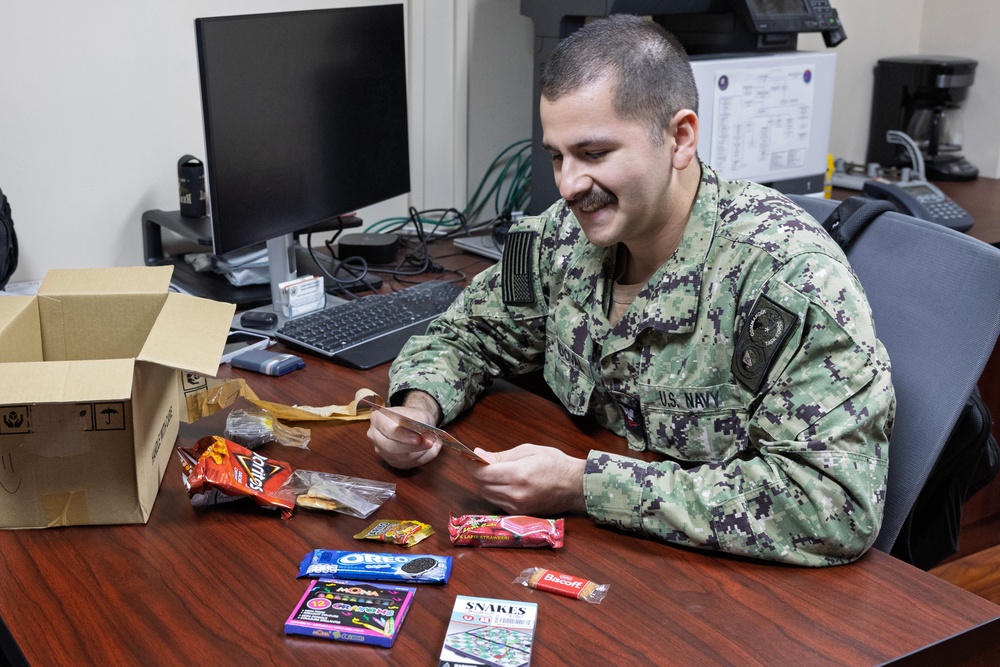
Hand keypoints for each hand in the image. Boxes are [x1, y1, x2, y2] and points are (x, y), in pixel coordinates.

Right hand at [366, 391, 442, 468]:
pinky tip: (430, 450)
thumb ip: (419, 422)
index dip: (403, 435)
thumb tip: (422, 434)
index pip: (388, 429)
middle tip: (429, 443)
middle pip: (391, 447)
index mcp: (378, 419)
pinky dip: (422, 458)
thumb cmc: (413, 416)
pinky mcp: (391, 461)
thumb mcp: (418, 412)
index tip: (417, 438)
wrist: (412, 423)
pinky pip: (408, 464)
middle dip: (412, 447)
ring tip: (433, 444)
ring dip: (420, 452)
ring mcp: (382, 450)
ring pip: (401, 458)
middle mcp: (375, 436)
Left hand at [468, 444, 586, 515]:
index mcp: (517, 475)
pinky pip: (497, 502)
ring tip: (489, 470)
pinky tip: (499, 482)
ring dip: (483, 482)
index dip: (469, 464)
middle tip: (477, 460)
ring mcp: (517, 507)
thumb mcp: (528, 451)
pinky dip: (493, 491)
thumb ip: (501, 455)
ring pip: (486, 495)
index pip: (482, 473)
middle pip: (481, 485)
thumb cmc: (555, 464)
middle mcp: (515, 494)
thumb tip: (479, 455)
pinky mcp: (519, 513)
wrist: (575, 486)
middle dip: (476, 472)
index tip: (464, 455)